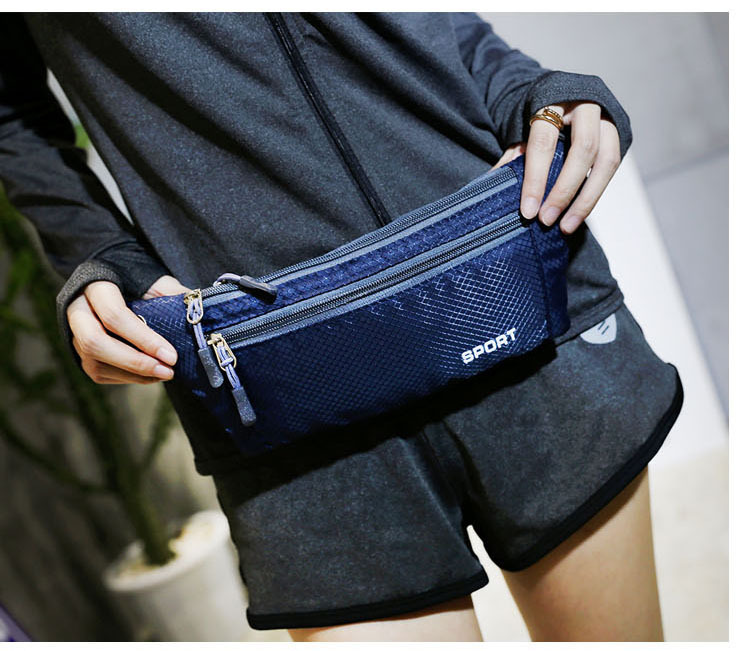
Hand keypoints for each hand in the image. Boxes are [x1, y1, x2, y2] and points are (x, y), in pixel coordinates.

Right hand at [67, 275, 189, 383]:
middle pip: (95, 343)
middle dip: (134, 362)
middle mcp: (77, 310)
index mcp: (95, 286)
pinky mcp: (79, 352)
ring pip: (95, 362)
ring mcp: (73, 333)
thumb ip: (173, 294)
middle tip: (167, 371)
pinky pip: (99, 372)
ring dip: (133, 374)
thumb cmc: (139, 282)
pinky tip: (152, 376)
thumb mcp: (156, 281)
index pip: (114, 315)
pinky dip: (128, 378)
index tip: (172, 355)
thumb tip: (199, 311)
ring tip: (165, 374)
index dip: (143, 339)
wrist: (116, 284)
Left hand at [492, 101, 620, 233]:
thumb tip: (492, 184)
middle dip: (564, 191)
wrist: (565, 94)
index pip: (544, 142)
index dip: (536, 179)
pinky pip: (612, 166)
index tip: (528, 210)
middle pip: (582, 149)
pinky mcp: (618, 132)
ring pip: (607, 161)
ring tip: (566, 226)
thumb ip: (511, 156)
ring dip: (586, 199)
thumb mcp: (521, 130)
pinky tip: (578, 214)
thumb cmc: (538, 117)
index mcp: (552, 100)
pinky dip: (595, 193)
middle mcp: (584, 105)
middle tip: (546, 220)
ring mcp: (606, 117)